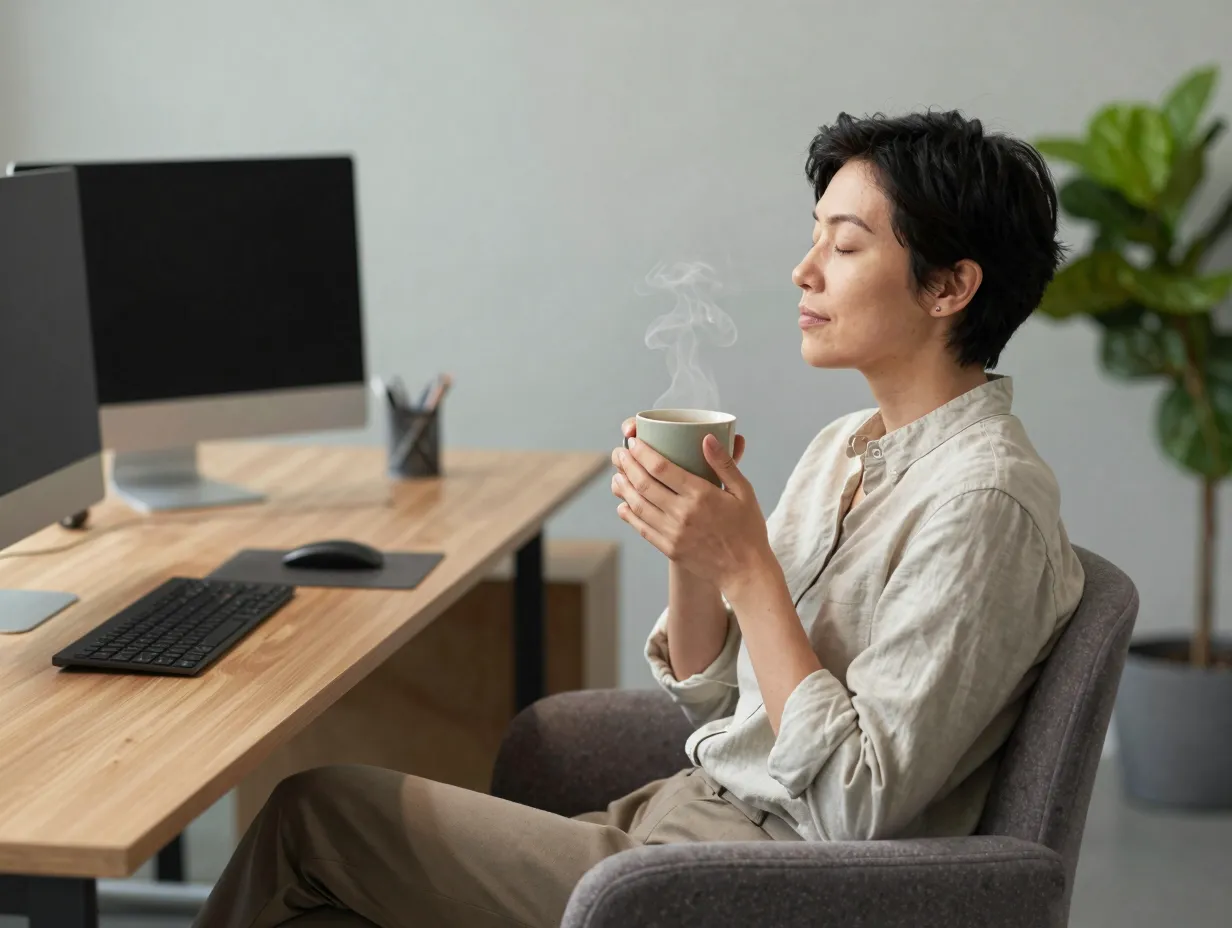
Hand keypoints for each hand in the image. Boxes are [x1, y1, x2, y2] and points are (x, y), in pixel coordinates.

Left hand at [612, 418, 770, 591]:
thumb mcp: (744, 492)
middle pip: (644, 484)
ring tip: (617, 475)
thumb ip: (724, 463)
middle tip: (619, 454)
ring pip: (638, 505)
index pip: (662, 468)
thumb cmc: (748, 529)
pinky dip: (629, 514)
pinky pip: (642, 528)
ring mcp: (673, 533)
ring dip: (624, 488)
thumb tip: (707, 437)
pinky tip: (623, 504)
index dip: (643, 453)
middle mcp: (683, 513)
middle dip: (628, 465)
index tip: (634, 442)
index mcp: (701, 495)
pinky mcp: (669, 549)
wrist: (745, 571)